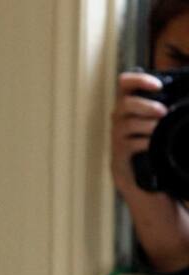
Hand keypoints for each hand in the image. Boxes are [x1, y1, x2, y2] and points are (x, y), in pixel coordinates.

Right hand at [111, 71, 166, 192]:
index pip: (125, 83)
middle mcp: (119, 116)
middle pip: (126, 103)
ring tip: (160, 129)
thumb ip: (161, 106)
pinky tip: (153, 144)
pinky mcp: (120, 151)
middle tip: (163, 112)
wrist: (132, 169)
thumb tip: (186, 93)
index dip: (139, 80)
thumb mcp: (153, 119)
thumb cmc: (147, 138)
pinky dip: (145, 143)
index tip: (158, 85)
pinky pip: (131, 143)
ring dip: (149, 125)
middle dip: (146, 106)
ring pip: (129, 123)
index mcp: (128, 103)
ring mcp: (118, 134)